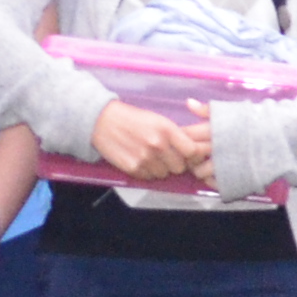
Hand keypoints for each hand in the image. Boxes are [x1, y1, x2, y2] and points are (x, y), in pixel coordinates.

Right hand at [89, 99, 209, 185]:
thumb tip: (194, 150)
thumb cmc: (132, 118)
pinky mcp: (132, 168)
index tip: (189, 156)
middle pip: (179, 167)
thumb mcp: (157, 119)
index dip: (193, 156)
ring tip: (150, 157)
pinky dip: (146, 172)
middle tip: (166, 156)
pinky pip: (148, 178)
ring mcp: (145, 158)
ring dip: (160, 169)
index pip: (192, 152)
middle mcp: (157, 144)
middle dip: (175, 164)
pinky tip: (139, 160)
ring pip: (164, 175)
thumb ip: (175, 134)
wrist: (102, 121)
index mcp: (166, 129)